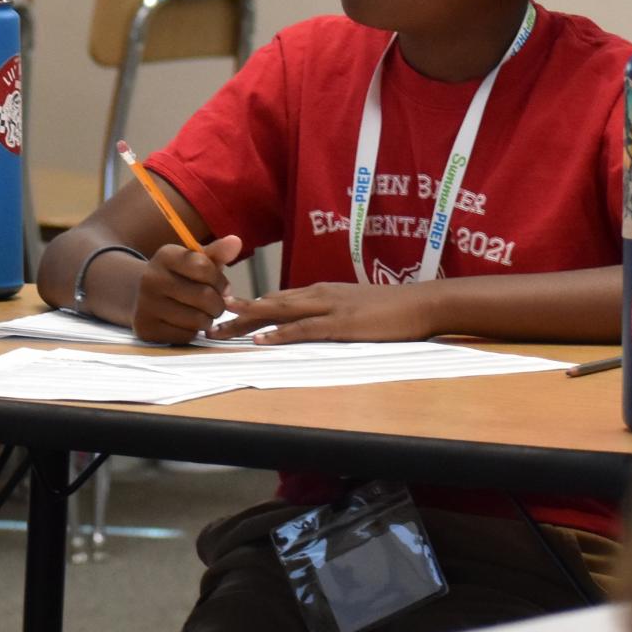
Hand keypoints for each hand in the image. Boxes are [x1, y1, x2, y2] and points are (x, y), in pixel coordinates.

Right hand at [131, 234, 243, 343]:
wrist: (142, 296)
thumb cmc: (179, 277)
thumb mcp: (195, 261)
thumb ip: (217, 253)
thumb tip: (236, 241)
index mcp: (165, 255)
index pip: (204, 267)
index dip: (220, 281)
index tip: (221, 287)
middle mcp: (151, 278)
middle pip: (204, 296)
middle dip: (218, 304)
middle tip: (215, 304)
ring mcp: (146, 304)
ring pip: (197, 320)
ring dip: (207, 320)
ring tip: (201, 313)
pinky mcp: (146, 328)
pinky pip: (185, 336)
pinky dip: (192, 332)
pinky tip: (185, 323)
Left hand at [215, 280, 438, 343]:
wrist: (422, 303)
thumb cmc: (391, 309)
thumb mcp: (352, 307)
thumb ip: (329, 313)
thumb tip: (309, 324)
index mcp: (319, 292)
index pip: (276, 298)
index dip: (249, 307)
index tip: (223, 316)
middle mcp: (318, 294)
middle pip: (269, 303)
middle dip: (238, 314)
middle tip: (209, 325)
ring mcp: (328, 308)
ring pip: (279, 311)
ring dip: (248, 320)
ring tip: (222, 328)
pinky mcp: (341, 324)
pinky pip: (304, 329)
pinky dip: (280, 334)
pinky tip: (262, 340)